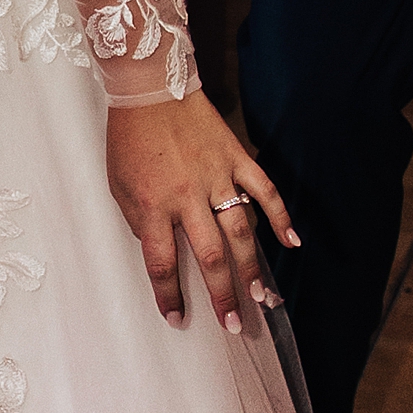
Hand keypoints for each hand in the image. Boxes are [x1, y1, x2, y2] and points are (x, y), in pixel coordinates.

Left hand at [105, 88, 298, 333]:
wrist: (149, 86)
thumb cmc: (130, 138)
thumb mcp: (119, 184)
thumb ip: (139, 221)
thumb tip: (161, 250)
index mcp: (154, 203)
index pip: (162, 262)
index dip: (169, 295)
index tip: (176, 318)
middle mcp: (187, 195)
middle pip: (210, 256)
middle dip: (223, 295)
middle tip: (234, 325)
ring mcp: (216, 175)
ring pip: (240, 230)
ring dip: (252, 267)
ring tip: (262, 298)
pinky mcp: (235, 156)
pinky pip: (264, 189)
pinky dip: (281, 216)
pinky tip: (293, 242)